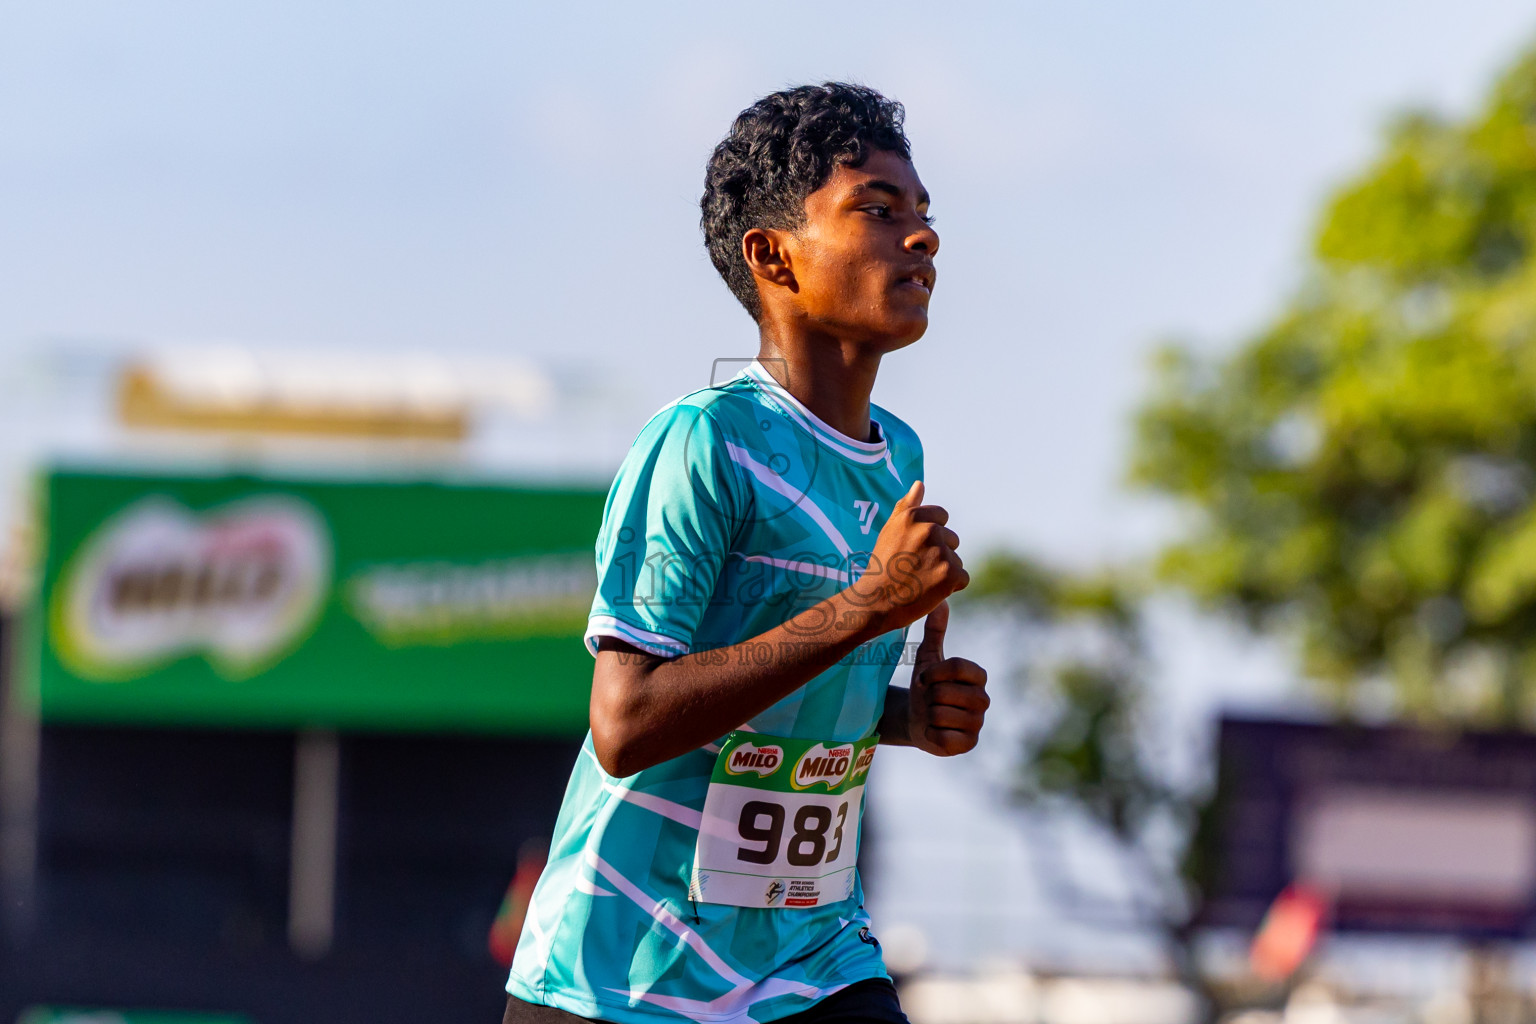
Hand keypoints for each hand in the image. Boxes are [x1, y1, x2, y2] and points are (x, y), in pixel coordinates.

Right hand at [857, 480, 967, 632]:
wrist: (875, 602)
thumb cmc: (882, 565)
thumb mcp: (890, 530)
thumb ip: (907, 506)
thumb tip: (920, 484)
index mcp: (914, 517)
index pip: (942, 517)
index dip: (931, 536)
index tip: (914, 549)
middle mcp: (929, 531)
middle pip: (952, 539)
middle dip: (939, 553)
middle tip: (915, 568)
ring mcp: (940, 553)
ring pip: (955, 559)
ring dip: (943, 571)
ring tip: (920, 580)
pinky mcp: (950, 575)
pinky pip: (961, 578)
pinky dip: (950, 587)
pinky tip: (930, 591)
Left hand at [906, 601, 988, 755]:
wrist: (917, 721)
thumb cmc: (926, 687)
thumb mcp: (927, 658)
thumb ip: (935, 631)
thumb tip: (940, 601)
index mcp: (978, 676)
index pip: (957, 666)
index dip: (933, 673)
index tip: (923, 678)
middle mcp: (983, 700)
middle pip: (945, 691)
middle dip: (928, 696)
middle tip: (929, 700)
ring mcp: (978, 724)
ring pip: (940, 714)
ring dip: (928, 715)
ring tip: (932, 715)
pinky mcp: (969, 745)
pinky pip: (943, 736)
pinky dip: (931, 733)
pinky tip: (934, 732)